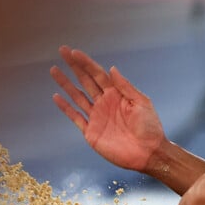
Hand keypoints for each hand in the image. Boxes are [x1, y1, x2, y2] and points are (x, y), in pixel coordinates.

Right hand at [51, 45, 166, 171]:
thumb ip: (125, 86)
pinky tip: (57, 96)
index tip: (74, 52)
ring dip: (66, 83)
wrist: (149, 153)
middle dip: (74, 66)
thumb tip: (111, 68)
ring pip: (77, 96)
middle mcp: (105, 103)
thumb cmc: (150, 128)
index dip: (86, 63)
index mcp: (118, 95)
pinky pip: (75, 117)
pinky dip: (66, 107)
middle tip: (62, 51)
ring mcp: (97, 117)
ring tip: (54, 70)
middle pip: (86, 81)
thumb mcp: (142, 103)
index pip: (99, 75)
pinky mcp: (91, 131)